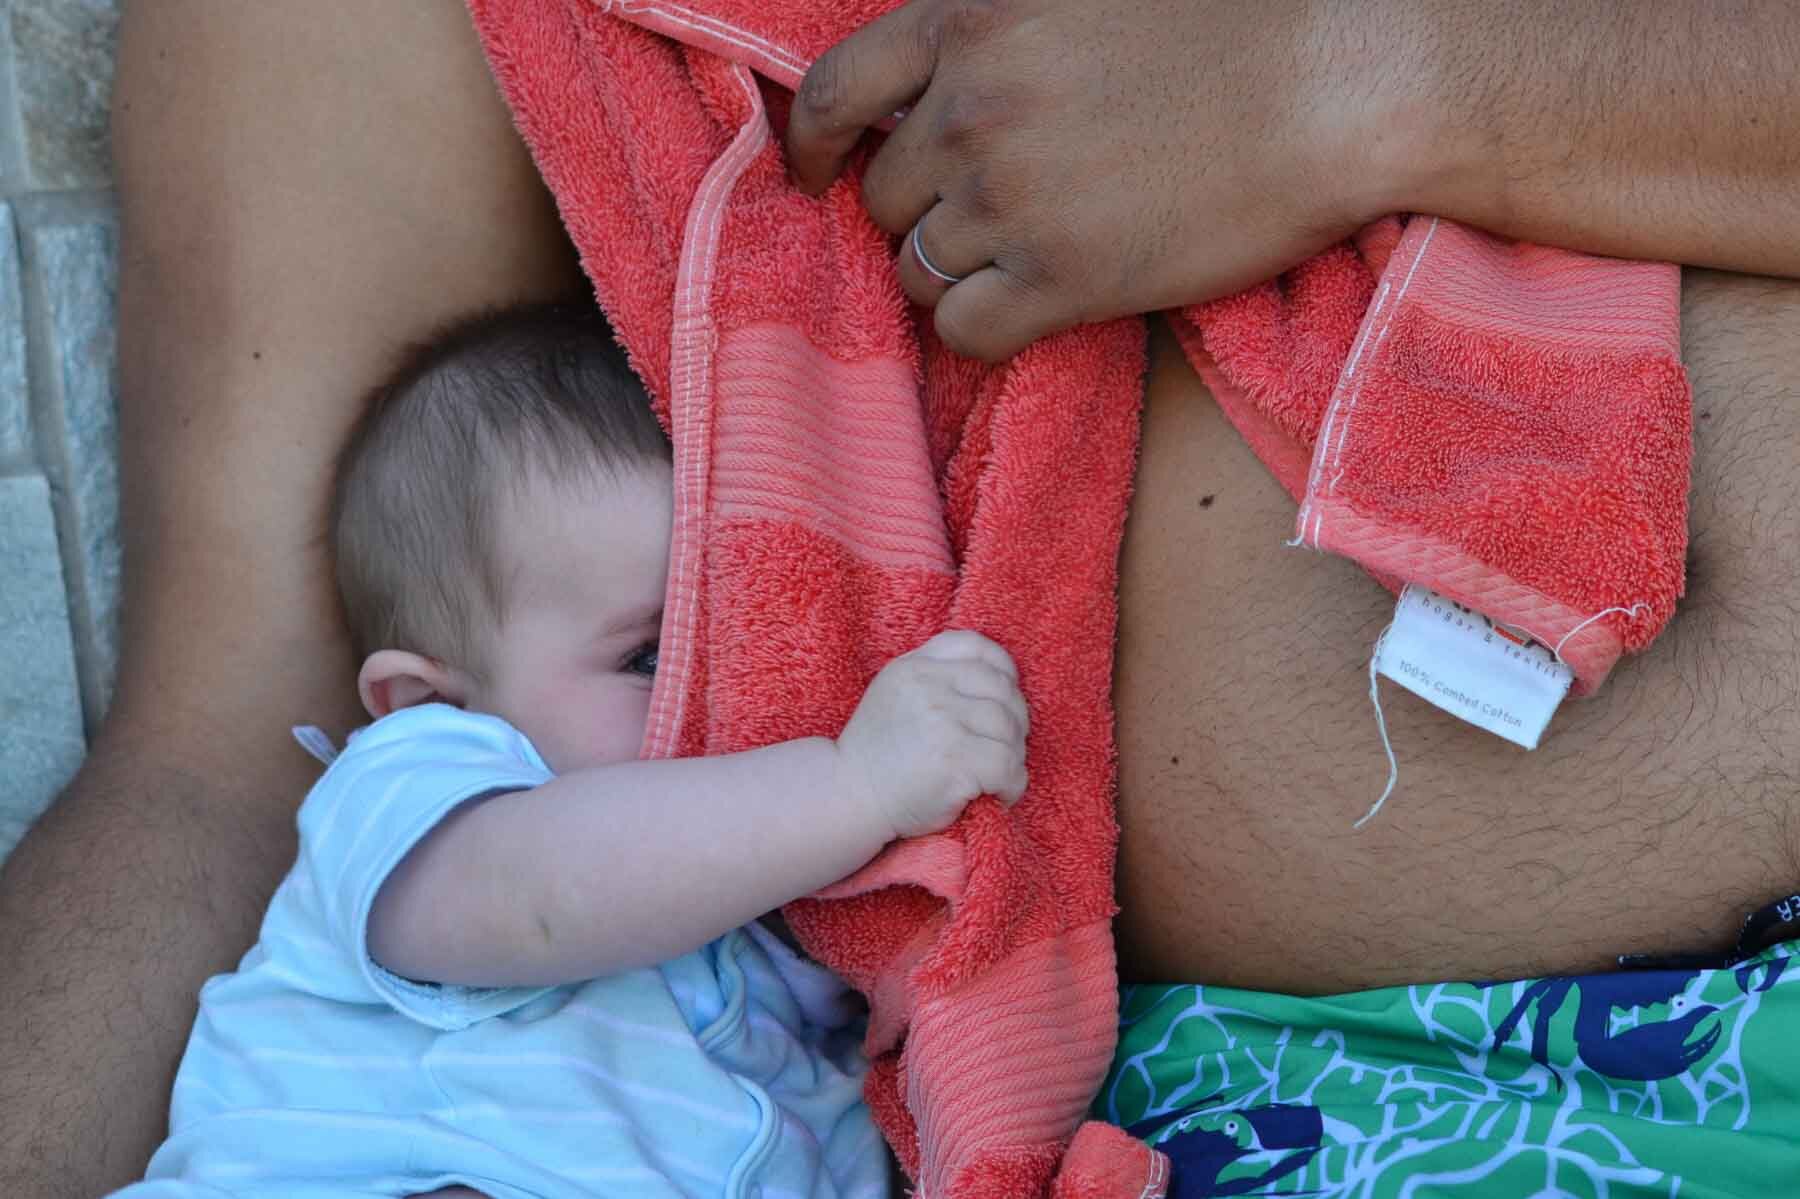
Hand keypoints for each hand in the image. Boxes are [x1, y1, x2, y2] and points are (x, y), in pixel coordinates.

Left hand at [787, 0, 1424, 359]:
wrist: (1343, 83)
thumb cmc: (1239, 20)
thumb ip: (1003, 16)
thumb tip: (954, 57)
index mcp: (971, 18)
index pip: (833, 91)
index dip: (810, 145)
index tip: (815, 174)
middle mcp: (974, 107)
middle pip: (883, 195)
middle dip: (914, 214)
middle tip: (972, 222)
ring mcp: (1014, 198)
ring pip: (917, 270)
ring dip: (950, 276)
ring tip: (1014, 264)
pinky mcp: (1065, 278)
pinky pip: (964, 332)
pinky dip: (980, 331)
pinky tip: (1025, 313)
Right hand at [836, 630, 1029, 839]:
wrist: (850, 797)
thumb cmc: (879, 753)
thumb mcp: (894, 693)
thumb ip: (933, 676)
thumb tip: (998, 677)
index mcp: (914, 667)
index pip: (976, 647)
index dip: (1003, 671)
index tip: (1003, 699)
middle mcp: (928, 687)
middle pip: (1002, 691)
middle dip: (1014, 721)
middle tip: (1002, 749)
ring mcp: (942, 723)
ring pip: (1010, 730)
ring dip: (1013, 757)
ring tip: (997, 776)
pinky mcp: (956, 761)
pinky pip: (1009, 767)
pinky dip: (1012, 786)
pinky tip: (996, 795)